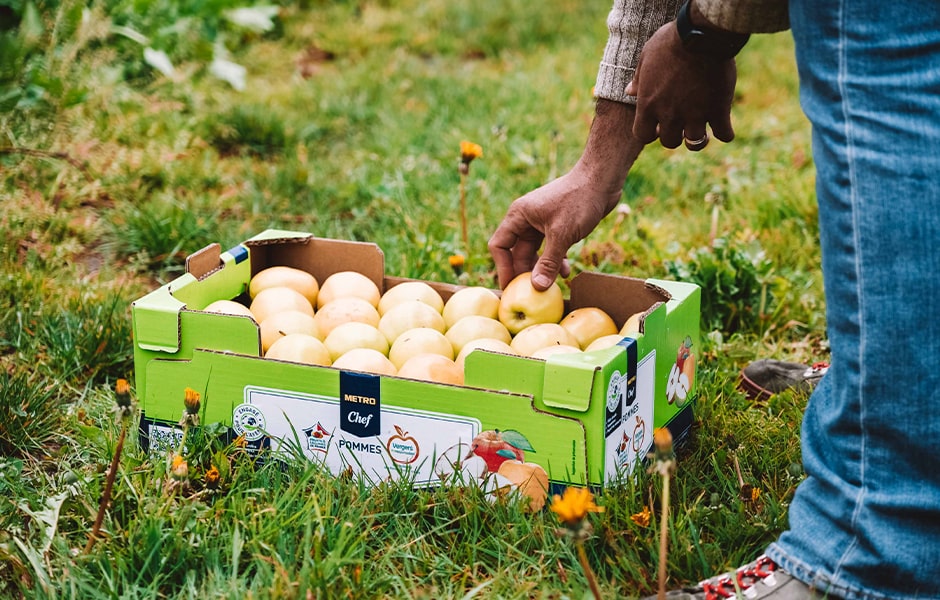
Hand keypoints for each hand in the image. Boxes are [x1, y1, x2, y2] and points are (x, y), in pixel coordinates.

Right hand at [489, 100, 642, 289]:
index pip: (500, 245)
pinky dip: (557, 261)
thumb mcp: (562, 234)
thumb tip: (537, 287)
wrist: (602, 178)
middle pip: (517, 252)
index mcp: (518, 216)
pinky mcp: (557, 226)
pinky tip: (567, 273)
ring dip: (543, 269)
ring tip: (551, 286)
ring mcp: (542, 223)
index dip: (503, 268)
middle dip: (525, 273)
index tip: (511, 288)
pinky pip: (550, 249)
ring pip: (535, 253)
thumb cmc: (579, 200)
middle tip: (532, 293)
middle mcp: (526, 219)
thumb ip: (549, 262)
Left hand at [626, 21, 737, 149]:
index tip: (657, 127)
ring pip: (695, 142)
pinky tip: (725, 129)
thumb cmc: (671, 42)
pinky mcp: (718, 110)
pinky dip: (726, 133)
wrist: (702, 36)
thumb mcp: (647, 56)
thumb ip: (639, 78)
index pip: (642, 135)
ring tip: (703, 131)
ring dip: (698, 138)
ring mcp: (695, 114)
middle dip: (675, 135)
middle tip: (682, 125)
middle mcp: (669, 114)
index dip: (650, 133)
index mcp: (648, 104)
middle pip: (669, 142)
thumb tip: (629, 92)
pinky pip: (724, 133)